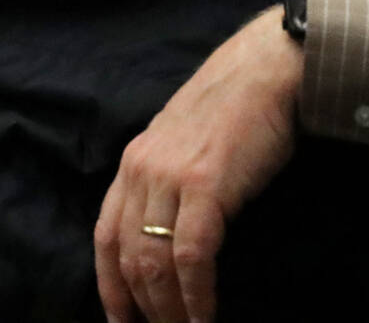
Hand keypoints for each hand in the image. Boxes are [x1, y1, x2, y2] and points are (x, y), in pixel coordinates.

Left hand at [93, 6, 302, 322]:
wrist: (264, 71)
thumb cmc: (234, 111)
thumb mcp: (183, 148)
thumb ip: (168, 185)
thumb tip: (170, 237)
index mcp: (132, 164)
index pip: (104, 236)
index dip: (109, 286)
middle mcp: (140, 170)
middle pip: (127, 256)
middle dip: (144, 308)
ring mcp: (169, 177)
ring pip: (153, 261)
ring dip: (169, 310)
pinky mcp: (204, 185)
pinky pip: (191, 255)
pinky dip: (196, 295)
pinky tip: (205, 318)